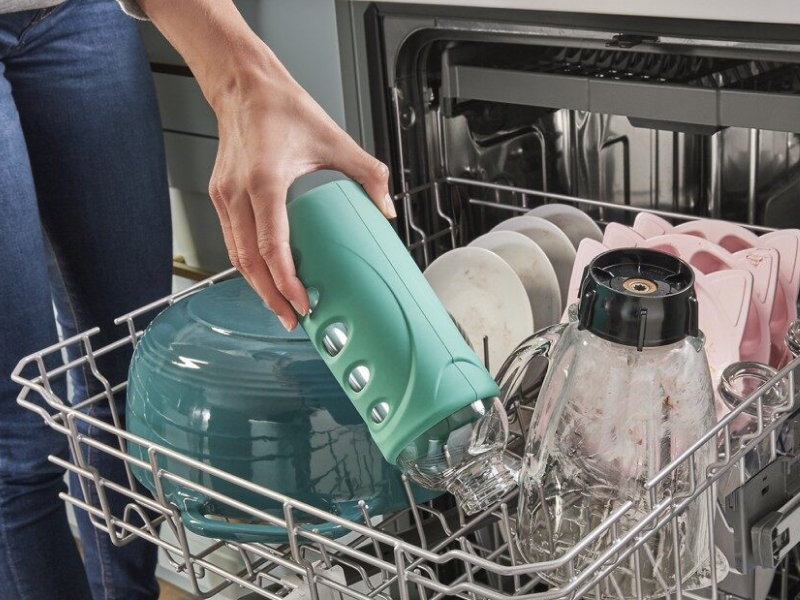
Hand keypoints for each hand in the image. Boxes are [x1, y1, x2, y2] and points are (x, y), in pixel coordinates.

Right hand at [208, 59, 393, 330]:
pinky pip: (231, 239)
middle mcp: (238, 192)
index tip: (302, 301)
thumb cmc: (282, 108)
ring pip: (236, 255)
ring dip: (257, 285)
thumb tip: (384, 209)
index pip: (271, 246)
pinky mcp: (219, 195)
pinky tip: (264, 275)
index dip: (285, 281)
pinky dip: (247, 263)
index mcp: (265, 181)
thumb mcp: (334, 139)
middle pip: (249, 262)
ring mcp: (223, 196)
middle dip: (271, 296)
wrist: (244, 86)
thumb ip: (367, 175)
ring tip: (280, 304)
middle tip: (293, 318)